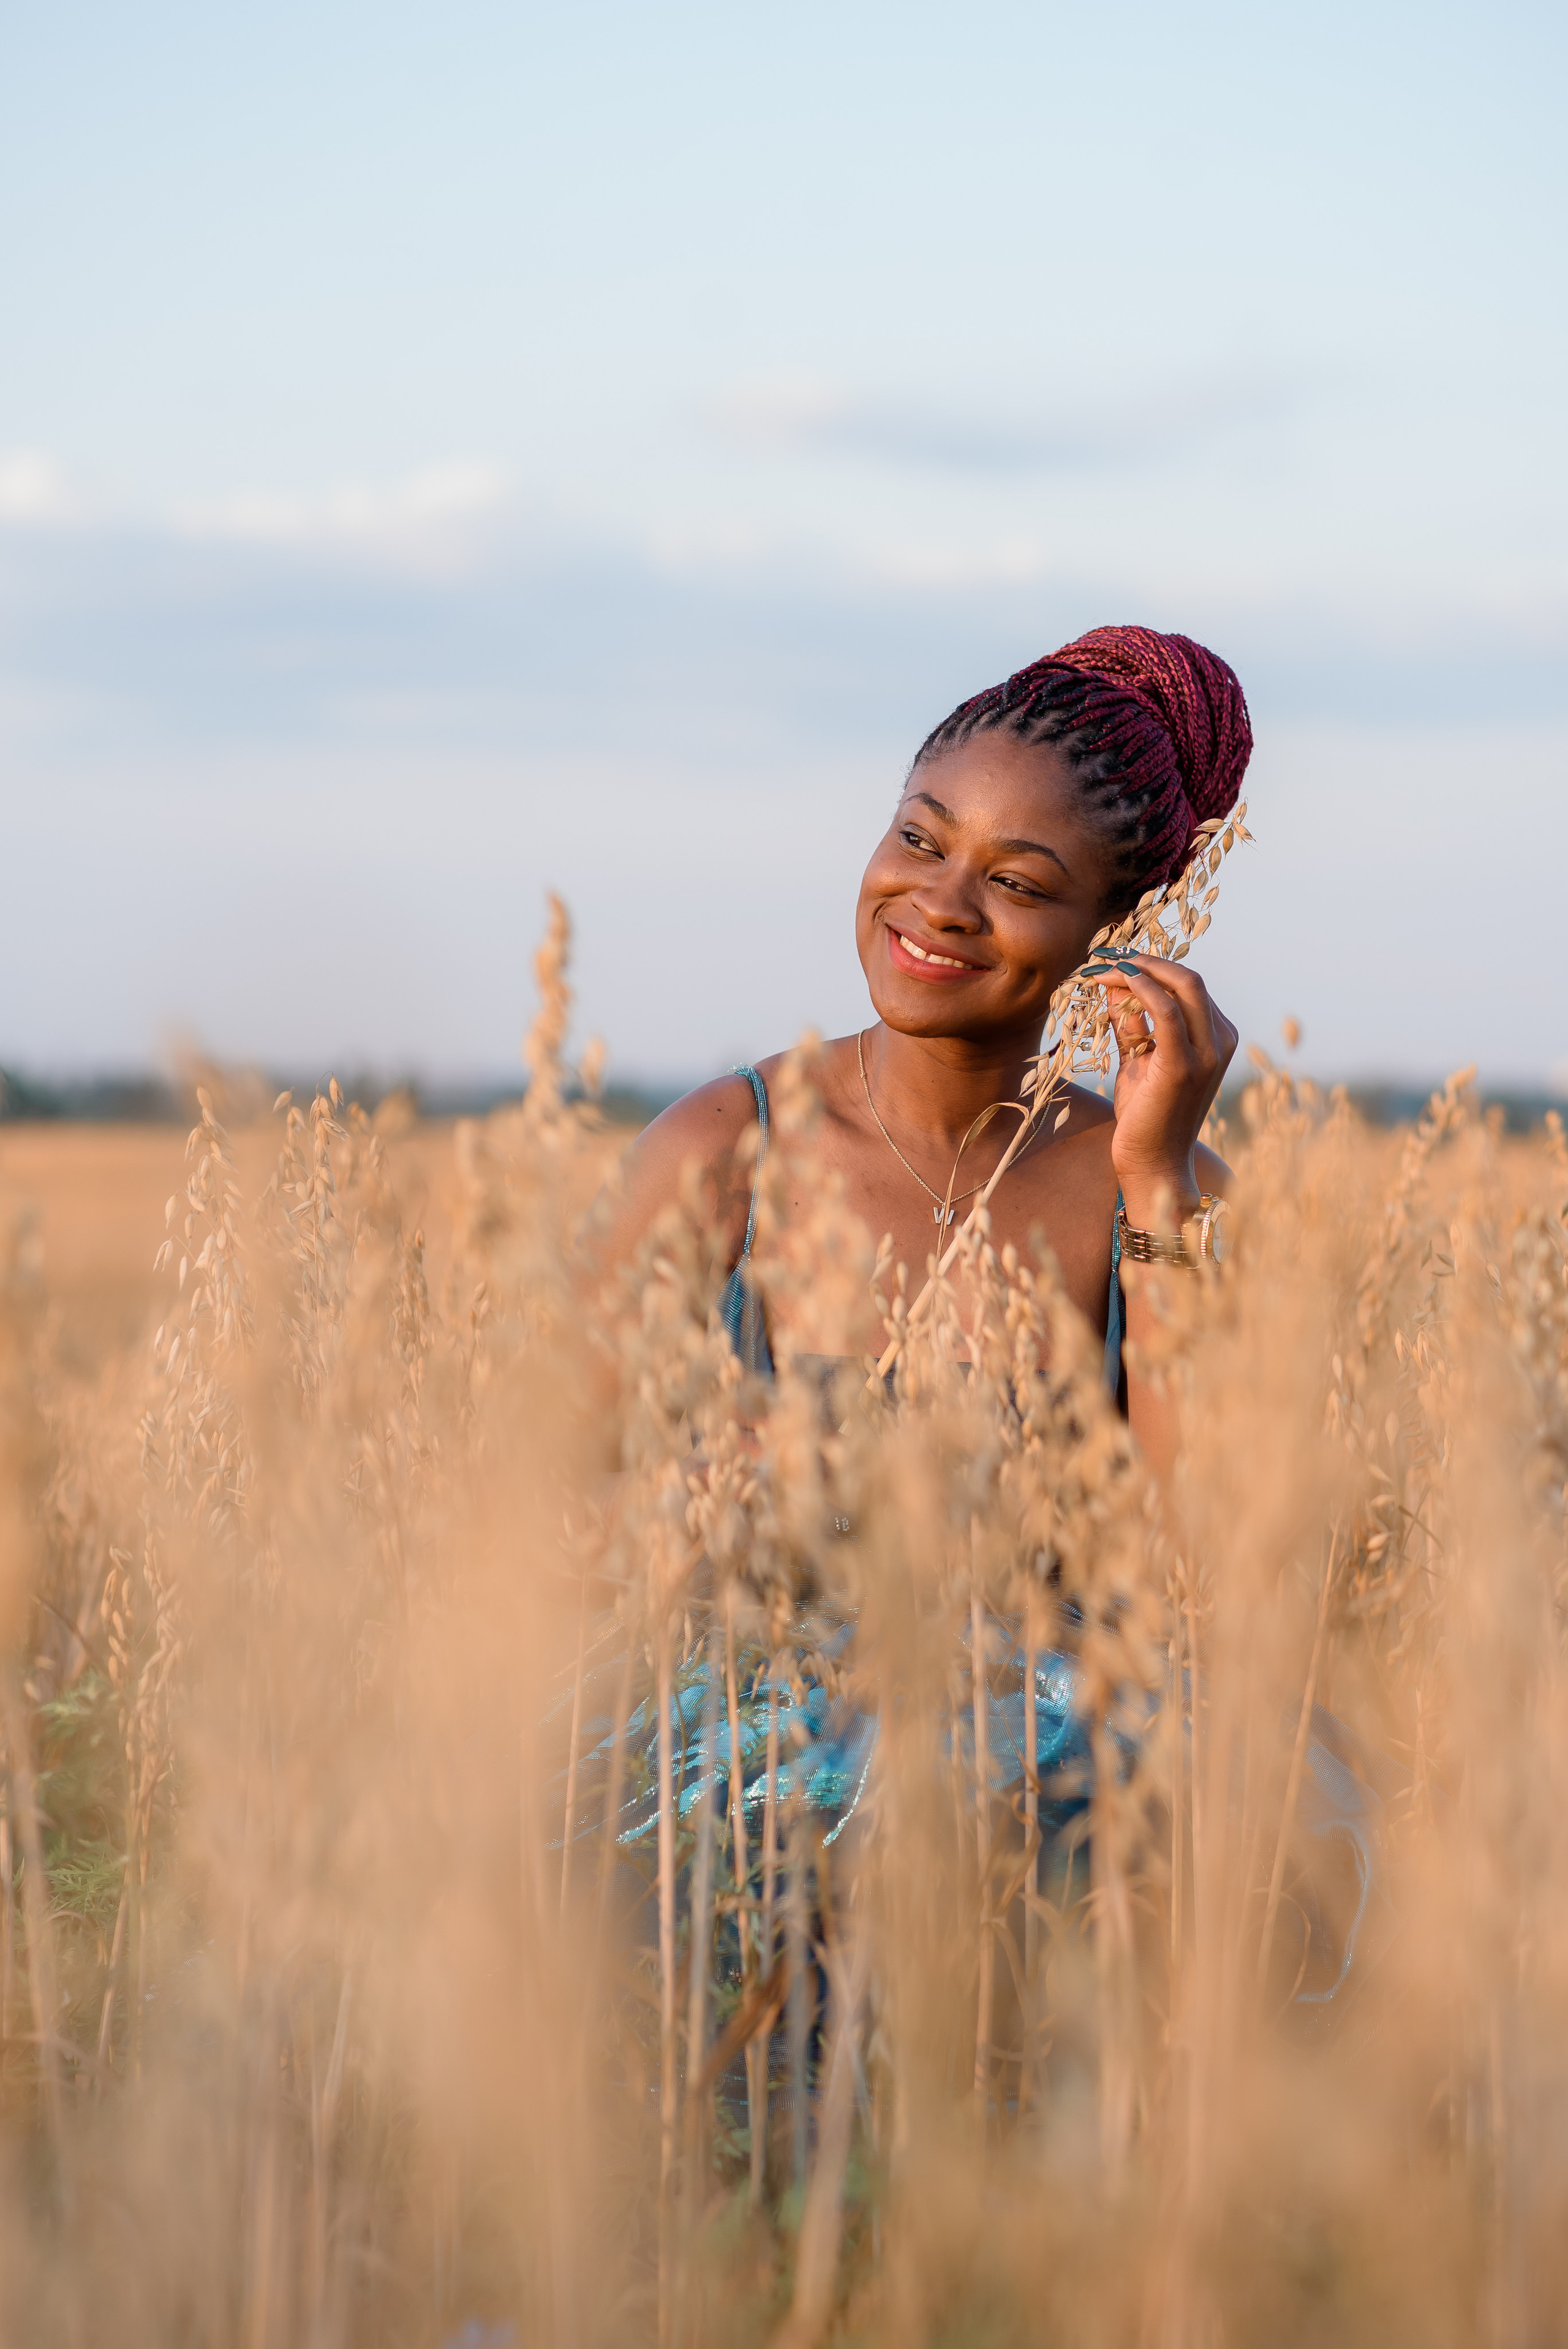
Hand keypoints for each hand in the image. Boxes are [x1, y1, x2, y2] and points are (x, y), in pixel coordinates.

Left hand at [1090, 955, 1236, 1228]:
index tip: (1111, 961)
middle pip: (1190, 977)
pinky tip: (1113, 983)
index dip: (1150, 966)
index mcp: (1217, 1036)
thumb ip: (1131, 1023)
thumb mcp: (1137, 1059)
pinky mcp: (1185, 1065)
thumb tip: (1113, 985)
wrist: (1153, 1163)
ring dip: (1138, 969)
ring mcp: (1208, 1053)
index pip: (1187, 985)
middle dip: (1145, 960)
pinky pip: (1166, 1011)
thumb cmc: (1146, 1115)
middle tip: (1104, 957)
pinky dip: (1140, 989)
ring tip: (1100, 967)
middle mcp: (1221, 1040)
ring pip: (1182, 985)